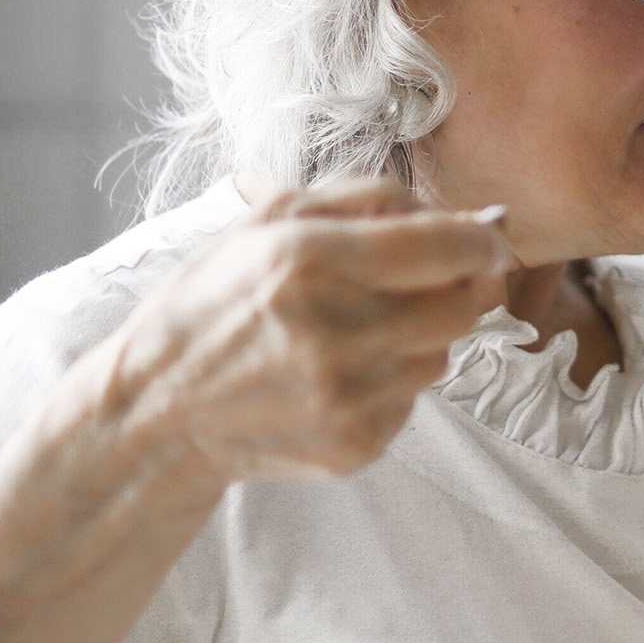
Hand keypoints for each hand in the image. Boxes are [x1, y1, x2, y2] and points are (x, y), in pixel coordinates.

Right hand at [97, 178, 510, 482]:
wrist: (158, 409)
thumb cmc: (214, 303)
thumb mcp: (268, 223)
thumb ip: (367, 199)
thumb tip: (460, 212)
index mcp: (310, 261)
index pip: (450, 247)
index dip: (483, 238)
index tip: (485, 236)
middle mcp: (334, 332)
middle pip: (466, 303)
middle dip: (462, 282)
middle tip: (434, 276)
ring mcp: (348, 396)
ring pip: (445, 352)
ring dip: (424, 332)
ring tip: (361, 326)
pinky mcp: (356, 443)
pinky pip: (414, 398)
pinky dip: (393, 379)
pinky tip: (340, 372)